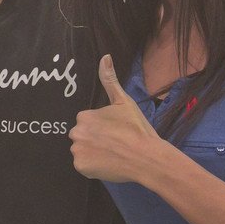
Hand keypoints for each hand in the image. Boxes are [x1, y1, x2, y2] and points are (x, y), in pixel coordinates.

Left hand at [70, 55, 160, 183]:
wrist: (148, 158)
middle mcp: (76, 132)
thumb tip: (105, 57)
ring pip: (82, 150)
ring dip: (93, 152)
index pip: (87, 122)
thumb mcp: (124, 101)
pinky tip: (109, 164)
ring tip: (113, 154)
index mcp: (84, 116)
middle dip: (95, 139)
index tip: (116, 131)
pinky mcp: (82, 167)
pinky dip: (93, 166)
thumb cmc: (137, 129)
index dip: (102, 128)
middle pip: (82, 136)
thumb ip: (109, 80)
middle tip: (115, 144)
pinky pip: (84, 165)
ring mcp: (77, 151)